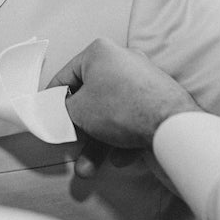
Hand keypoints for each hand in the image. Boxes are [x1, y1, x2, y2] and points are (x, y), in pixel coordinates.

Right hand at [44, 38, 200, 150]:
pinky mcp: (158, 101)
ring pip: (111, 114)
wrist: (172, 126)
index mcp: (101, 52)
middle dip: (80, 128)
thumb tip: (62, 114)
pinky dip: (122, 139)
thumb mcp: (77, 110)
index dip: (53, 99)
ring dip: (98, 142)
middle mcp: (123, 62)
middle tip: (72, 143)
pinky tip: (120, 157)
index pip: (66, 75)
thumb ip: (62, 110)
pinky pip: (132, 121)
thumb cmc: (123, 108)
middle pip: (91, 98)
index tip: (48, 116)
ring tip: (89, 167)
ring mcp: (143, 81)